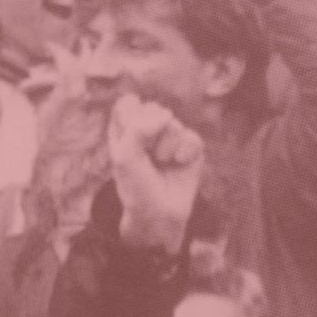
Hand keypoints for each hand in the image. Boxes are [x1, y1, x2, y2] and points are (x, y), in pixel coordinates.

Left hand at [107, 93, 203, 253]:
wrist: (159, 212)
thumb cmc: (136, 185)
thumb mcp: (124, 156)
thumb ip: (138, 129)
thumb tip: (167, 114)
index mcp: (125, 128)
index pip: (127, 103)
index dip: (130, 119)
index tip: (129, 140)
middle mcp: (148, 128)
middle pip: (152, 109)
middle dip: (148, 134)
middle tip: (146, 157)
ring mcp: (170, 136)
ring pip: (173, 123)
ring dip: (164, 147)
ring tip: (161, 163)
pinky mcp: (191, 146)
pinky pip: (192, 136)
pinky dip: (185, 151)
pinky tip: (178, 163)